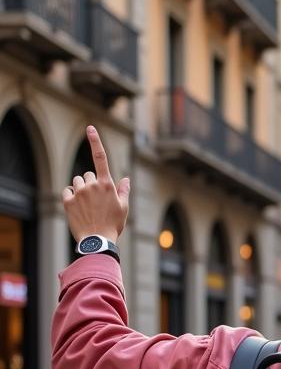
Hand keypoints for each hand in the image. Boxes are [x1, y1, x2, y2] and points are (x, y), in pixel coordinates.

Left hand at [62, 126, 129, 243]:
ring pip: (76, 182)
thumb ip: (123, 191)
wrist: (97, 241)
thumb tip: (125, 179)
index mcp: (107, 184)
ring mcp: (78, 193)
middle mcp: (92, 185)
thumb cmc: (113, 224)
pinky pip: (67, 192)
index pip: (101, 157)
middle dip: (91, 183)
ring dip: (80, 189)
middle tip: (96, 200)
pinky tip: (77, 208)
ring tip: (87, 205)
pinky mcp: (67, 201)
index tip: (90, 128)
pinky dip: (71, 197)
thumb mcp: (124, 208)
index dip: (95, 141)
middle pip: (88, 175)